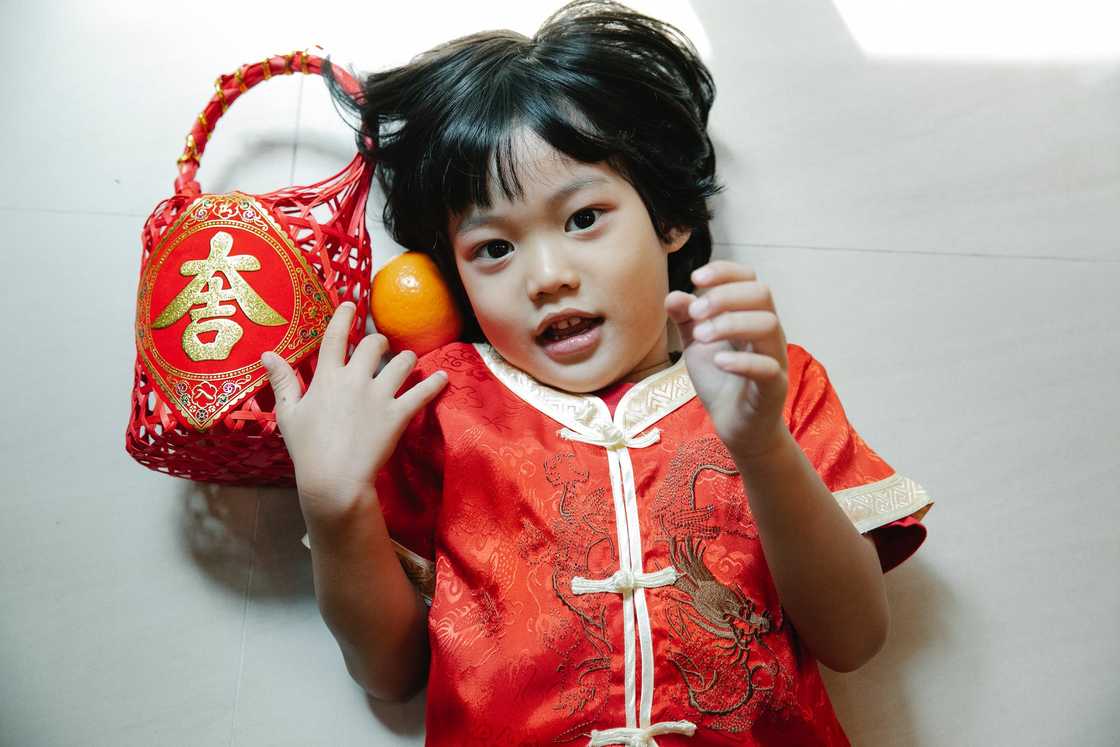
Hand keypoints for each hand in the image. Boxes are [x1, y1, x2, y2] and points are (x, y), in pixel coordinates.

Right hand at [260, 302, 447, 525]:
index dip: (344, 316)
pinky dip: (435, 383)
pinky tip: (442, 377)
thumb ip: (282, 381)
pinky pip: (422, 392)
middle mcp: (356, 379)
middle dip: (379, 341)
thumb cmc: (306, 449)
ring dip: (406, 359)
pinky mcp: (398, 414)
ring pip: (402, 362)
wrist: (333, 479)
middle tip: (380, 346)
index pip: (335, 337)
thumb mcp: (288, 414)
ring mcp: (380, 396)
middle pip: (374, 344)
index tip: (351, 304)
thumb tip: (267, 354)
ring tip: (407, 362)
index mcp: (327, 377)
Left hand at [665, 260, 789, 462]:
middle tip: (695, 314)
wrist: (735, 426)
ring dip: (730, 324)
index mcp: (751, 316)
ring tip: (700, 336)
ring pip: (768, 324)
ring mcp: (774, 358)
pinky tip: (718, 362)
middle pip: (762, 294)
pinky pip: (768, 367)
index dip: (725, 271)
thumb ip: (686, 320)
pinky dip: (742, 360)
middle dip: (725, 296)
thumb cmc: (720, 380)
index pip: (750, 278)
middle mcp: (768, 332)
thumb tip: (672, 295)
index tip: (695, 278)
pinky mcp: (774, 387)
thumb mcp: (696, 346)